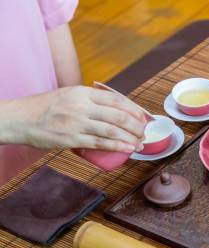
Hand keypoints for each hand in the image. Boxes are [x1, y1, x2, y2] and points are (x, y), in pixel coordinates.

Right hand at [0, 86, 146, 151]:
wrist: (20, 119)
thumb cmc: (46, 108)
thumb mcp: (68, 95)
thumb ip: (89, 99)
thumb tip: (113, 108)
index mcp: (82, 92)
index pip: (116, 99)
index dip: (134, 109)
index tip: (143, 118)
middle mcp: (81, 106)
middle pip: (119, 116)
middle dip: (136, 127)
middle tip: (144, 134)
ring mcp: (77, 123)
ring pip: (112, 131)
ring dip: (130, 139)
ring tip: (139, 144)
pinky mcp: (71, 139)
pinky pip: (100, 143)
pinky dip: (117, 146)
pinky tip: (128, 149)